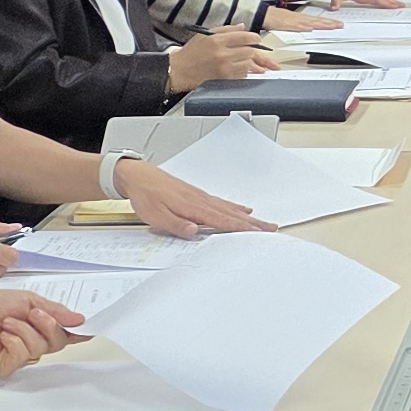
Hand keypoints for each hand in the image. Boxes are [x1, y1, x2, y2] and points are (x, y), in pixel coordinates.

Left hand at [0, 289, 81, 376]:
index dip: (80, 332)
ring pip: (40, 347)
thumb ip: (55, 311)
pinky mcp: (7, 367)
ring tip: (7, 323)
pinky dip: (13, 339)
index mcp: (42, 329)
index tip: (90, 328)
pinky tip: (1, 335)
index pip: (67, 334)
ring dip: (24, 329)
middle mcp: (34, 346)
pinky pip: (22, 354)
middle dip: (48, 323)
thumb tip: (80, 320)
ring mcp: (21, 359)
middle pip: (58, 341)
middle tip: (33, 313)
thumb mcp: (28, 301)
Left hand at [116, 158, 267, 238]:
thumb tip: (193, 231)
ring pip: (230, 209)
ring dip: (248, 217)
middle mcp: (201, 201)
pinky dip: (235, 208)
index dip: (241, 229)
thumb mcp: (155, 216)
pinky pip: (222, 203)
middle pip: (233, 215)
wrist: (138, 176)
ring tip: (263, 223)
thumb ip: (176, 225)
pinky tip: (242, 210)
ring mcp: (201, 197)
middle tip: (272, 229)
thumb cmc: (146, 195)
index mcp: (193, 207)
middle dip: (253, 223)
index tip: (258, 234)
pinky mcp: (198, 195)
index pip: (222, 221)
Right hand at [165, 26, 288, 93]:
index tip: (256, 39)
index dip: (254, 38)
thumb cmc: (191, 52)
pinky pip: (242, 74)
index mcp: (217, 40)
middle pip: (249, 51)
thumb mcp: (206, 35)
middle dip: (253, 50)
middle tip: (252, 50)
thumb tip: (243, 26)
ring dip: (250, 61)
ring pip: (247, 63)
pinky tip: (240, 68)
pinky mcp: (224, 79)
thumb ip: (226, 30)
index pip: (244, 37)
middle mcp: (222, 54)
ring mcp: (224, 68)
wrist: (180, 71)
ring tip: (247, 60)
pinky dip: (244, 71)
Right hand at [264, 6, 333, 31]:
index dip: (327, 22)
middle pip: (317, 21)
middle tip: (341, 25)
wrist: (262, 14)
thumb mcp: (289, 21)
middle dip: (329, 23)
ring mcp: (293, 21)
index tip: (337, 23)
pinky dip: (303, 27)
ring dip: (321, 25)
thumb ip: (298, 25)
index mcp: (300, 18)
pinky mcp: (286, 24)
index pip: (317, 20)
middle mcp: (299, 19)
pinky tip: (310, 28)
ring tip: (332, 26)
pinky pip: (296, 26)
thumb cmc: (274, 18)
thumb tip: (308, 29)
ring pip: (310, 23)